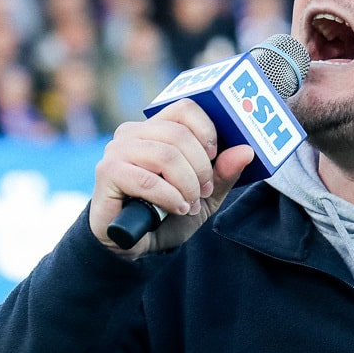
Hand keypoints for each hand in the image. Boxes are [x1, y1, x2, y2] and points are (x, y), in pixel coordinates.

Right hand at [89, 101, 258, 258]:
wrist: (135, 244)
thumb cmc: (167, 213)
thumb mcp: (205, 195)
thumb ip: (223, 173)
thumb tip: (246, 151)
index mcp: (156, 128)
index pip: (185, 108)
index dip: (206, 130)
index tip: (214, 156)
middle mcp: (133, 133)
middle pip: (179, 134)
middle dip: (200, 168)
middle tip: (204, 192)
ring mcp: (117, 150)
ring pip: (166, 156)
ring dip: (187, 185)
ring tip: (191, 204)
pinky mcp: (107, 173)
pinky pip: (147, 180)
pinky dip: (170, 197)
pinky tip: (177, 209)